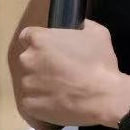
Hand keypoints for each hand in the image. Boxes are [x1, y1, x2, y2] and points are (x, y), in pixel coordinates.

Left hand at [12, 19, 129, 129]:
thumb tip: (79, 26)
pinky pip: (31, 101)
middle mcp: (28, 60)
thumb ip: (82, 25)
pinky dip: (41, 102)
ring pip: (30, 81)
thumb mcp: (98, 33)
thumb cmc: (99, 63)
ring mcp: (27, 84)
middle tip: (60, 70)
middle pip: (29, 59)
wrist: (103, 98)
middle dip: (40, 63)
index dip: (39, 42)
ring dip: (41, 83)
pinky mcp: (29, 105)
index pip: (27, 36)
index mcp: (39, 40)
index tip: (50, 49)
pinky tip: (58, 102)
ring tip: (61, 90)